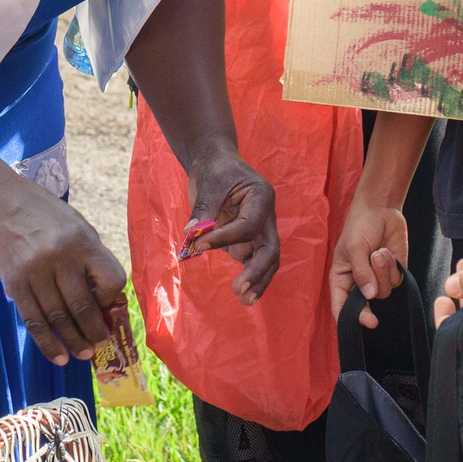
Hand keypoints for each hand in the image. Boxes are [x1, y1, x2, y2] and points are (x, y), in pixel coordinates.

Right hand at [0, 185, 129, 363]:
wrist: (6, 206)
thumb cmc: (51, 219)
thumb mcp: (80, 229)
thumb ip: (92, 261)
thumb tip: (105, 304)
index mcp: (83, 242)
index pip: (110, 279)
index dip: (112, 298)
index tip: (108, 305)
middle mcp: (60, 257)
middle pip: (83, 305)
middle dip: (95, 331)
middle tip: (101, 345)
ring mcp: (35, 271)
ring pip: (58, 318)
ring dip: (73, 341)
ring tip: (83, 354)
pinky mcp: (14, 283)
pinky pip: (34, 320)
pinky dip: (47, 343)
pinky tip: (59, 356)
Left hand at [183, 148, 280, 302]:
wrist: (216, 163)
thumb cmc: (216, 169)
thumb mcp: (209, 185)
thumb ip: (204, 211)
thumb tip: (192, 235)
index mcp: (261, 197)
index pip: (247, 226)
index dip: (224, 238)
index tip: (199, 245)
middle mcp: (265, 216)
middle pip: (270, 249)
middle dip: (257, 272)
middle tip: (240, 290)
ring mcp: (259, 230)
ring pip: (265, 260)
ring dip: (257, 280)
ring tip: (244, 299)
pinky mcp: (248, 240)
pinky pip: (252, 261)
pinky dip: (249, 277)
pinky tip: (244, 294)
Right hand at [330, 195, 407, 325]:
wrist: (381, 209)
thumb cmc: (359, 226)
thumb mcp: (354, 247)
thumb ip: (361, 272)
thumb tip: (369, 296)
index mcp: (341, 279)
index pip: (341, 306)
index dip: (349, 318)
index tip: (361, 323)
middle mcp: (359, 283)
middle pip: (364, 306)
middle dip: (368, 310)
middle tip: (372, 320)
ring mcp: (377, 278)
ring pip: (383, 292)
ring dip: (382, 272)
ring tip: (378, 252)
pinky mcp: (393, 272)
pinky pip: (396, 281)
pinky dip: (393, 267)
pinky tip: (387, 252)